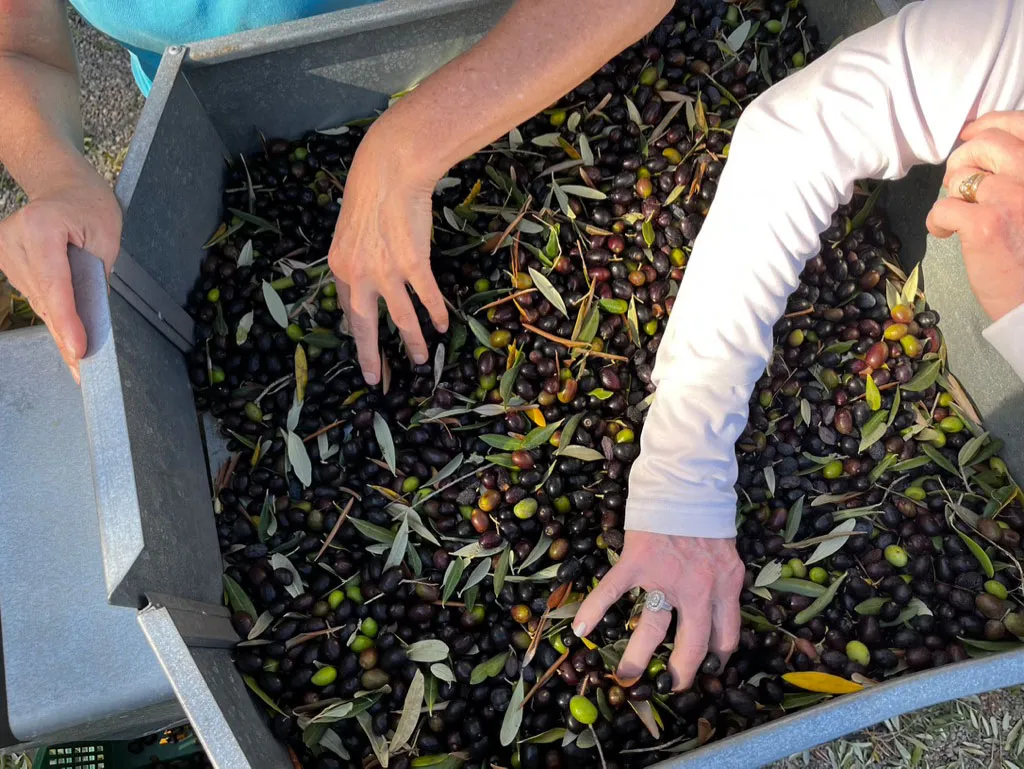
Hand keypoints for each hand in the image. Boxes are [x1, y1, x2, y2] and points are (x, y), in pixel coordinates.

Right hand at [0, 167, 120, 379]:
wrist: (63, 187)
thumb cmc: (89, 207)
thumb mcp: (106, 238)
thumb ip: (95, 276)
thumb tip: (90, 319)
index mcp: (40, 226)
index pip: (55, 283)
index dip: (67, 320)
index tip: (78, 348)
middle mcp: (13, 238)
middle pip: (45, 299)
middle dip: (66, 334)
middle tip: (84, 371)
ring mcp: (4, 251)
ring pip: (39, 303)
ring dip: (60, 328)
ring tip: (79, 359)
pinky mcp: (5, 262)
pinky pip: (35, 296)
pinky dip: (54, 315)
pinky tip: (68, 336)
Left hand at [328, 118, 448, 384]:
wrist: (388, 170)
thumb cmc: (369, 189)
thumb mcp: (350, 226)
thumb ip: (356, 253)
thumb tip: (365, 268)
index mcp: (340, 265)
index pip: (346, 306)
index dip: (355, 327)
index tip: (361, 343)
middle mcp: (360, 274)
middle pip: (365, 325)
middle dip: (370, 355)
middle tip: (374, 378)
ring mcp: (387, 271)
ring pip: (401, 318)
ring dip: (413, 342)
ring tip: (421, 360)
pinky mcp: (413, 264)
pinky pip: (426, 297)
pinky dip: (435, 313)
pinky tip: (442, 326)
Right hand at [573, 530, 743, 690]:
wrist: (687, 482)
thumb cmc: (707, 514)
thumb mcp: (728, 554)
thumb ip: (722, 583)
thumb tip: (712, 606)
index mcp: (726, 587)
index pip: (726, 636)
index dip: (715, 659)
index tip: (705, 670)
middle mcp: (700, 590)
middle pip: (693, 644)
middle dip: (681, 673)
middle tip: (670, 688)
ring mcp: (667, 577)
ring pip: (653, 629)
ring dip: (637, 657)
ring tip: (626, 676)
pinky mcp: (638, 562)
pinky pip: (613, 592)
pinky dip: (594, 610)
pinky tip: (580, 630)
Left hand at [926, 111, 1023, 321]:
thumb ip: (1021, 173)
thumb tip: (984, 142)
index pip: (1019, 124)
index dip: (988, 124)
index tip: (970, 134)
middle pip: (984, 144)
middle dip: (963, 159)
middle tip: (959, 182)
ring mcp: (1012, 197)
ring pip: (961, 175)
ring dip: (951, 192)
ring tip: (960, 213)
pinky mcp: (986, 225)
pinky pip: (943, 207)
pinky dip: (938, 221)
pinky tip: (949, 234)